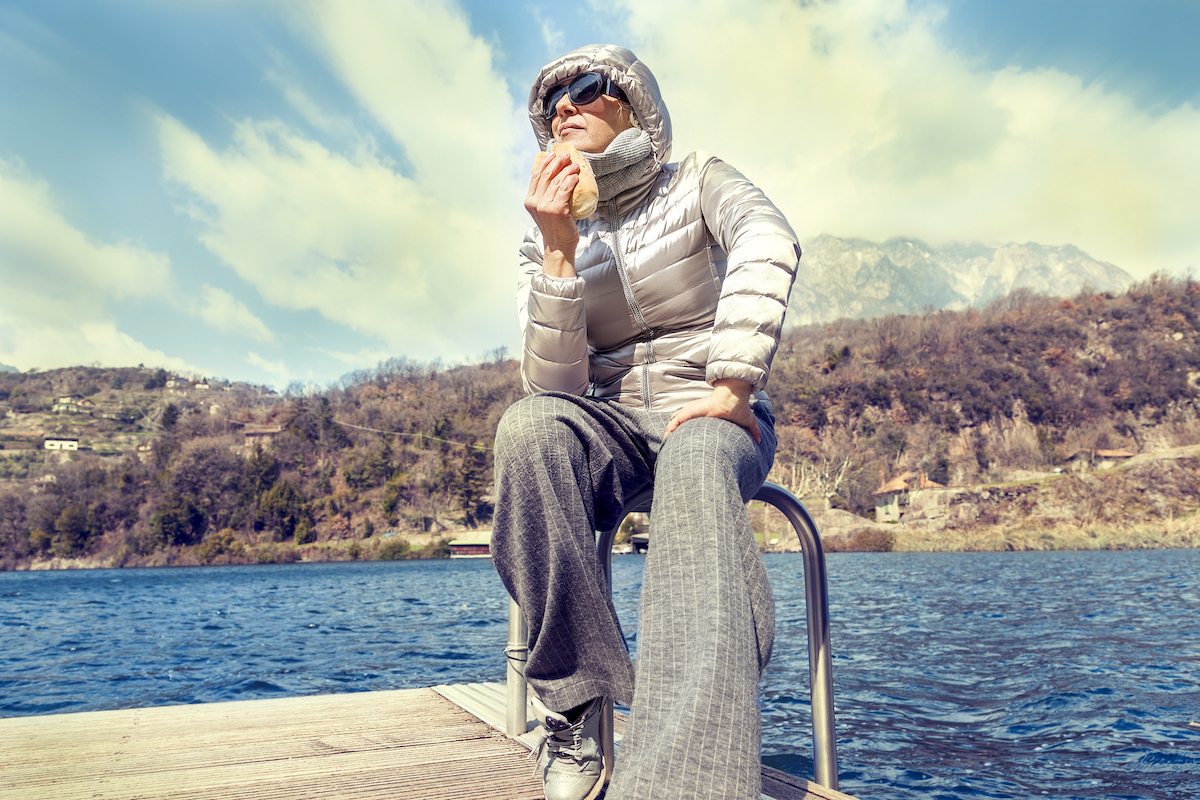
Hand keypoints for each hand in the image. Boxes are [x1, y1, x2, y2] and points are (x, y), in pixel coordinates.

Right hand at [525, 152, 580, 277]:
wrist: (559, 245)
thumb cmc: (556, 227)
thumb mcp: (545, 209)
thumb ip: (545, 196)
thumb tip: (556, 177)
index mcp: (530, 200)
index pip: (536, 176)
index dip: (544, 162)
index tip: (552, 154)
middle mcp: (535, 202)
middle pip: (546, 175)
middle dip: (557, 161)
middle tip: (566, 155)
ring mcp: (545, 206)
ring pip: (557, 180)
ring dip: (567, 169)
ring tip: (575, 165)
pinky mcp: (556, 209)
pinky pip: (565, 188)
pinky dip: (571, 180)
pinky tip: (576, 176)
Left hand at [664, 378, 760, 443]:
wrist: (733, 399)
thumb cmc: (739, 408)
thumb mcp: (747, 422)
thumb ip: (754, 431)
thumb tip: (760, 440)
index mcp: (707, 418)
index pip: (694, 426)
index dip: (690, 434)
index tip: (688, 446)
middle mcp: (698, 415)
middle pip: (682, 424)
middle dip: (676, 434)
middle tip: (674, 446)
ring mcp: (692, 413)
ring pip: (676, 423)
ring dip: (670, 433)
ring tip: (667, 443)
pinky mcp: (689, 412)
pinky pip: (675, 421)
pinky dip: (670, 429)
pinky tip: (666, 437)